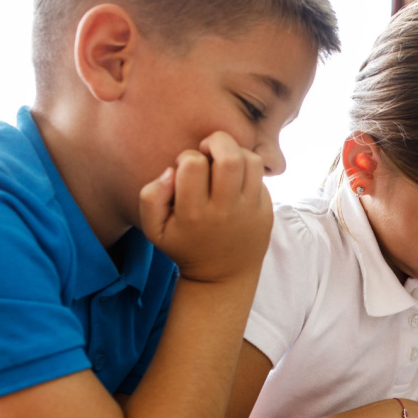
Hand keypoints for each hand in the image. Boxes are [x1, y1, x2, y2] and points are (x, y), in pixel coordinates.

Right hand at [139, 131, 272, 283]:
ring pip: (250, 161)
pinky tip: (235, 178)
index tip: (186, 169)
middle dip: (216, 141)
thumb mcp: (155, 229)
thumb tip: (170, 170)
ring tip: (223, 161)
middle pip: (229, 157)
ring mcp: (249, 211)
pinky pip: (261, 176)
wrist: (223, 276)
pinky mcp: (266, 211)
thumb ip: (150, 197)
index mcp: (194, 213)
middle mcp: (224, 211)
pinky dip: (248, 169)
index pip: (192, 164)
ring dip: (235, 152)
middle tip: (208, 150)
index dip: (187, 157)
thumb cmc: (184, 245)